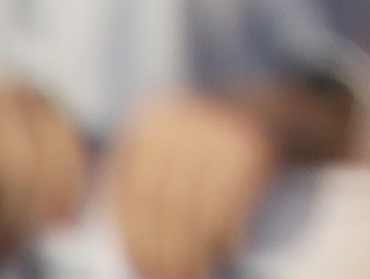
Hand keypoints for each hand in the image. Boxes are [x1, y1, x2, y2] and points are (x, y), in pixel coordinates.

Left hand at [106, 87, 294, 278]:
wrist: (298, 108)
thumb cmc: (222, 144)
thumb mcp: (174, 142)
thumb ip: (133, 171)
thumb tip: (71, 224)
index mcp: (152, 121)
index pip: (128, 196)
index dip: (131, 242)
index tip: (142, 271)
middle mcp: (183, 119)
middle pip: (159, 210)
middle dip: (163, 256)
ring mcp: (222, 130)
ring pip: (192, 215)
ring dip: (194, 256)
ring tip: (199, 275)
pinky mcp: (257, 146)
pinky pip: (228, 207)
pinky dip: (226, 239)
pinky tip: (227, 252)